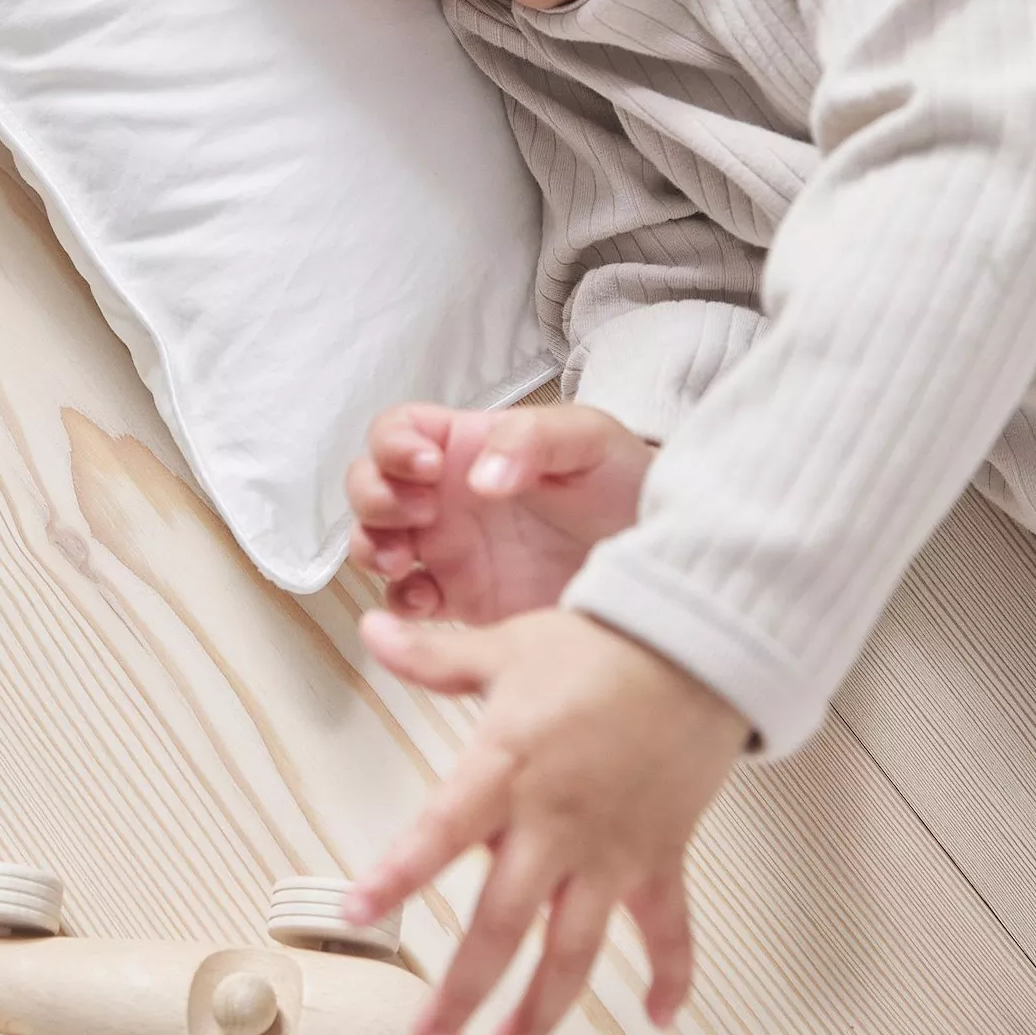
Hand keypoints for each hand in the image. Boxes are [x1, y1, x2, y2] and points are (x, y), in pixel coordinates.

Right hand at [345, 402, 656, 623]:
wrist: (664, 556)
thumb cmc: (625, 481)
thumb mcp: (588, 438)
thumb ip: (531, 439)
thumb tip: (477, 478)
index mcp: (468, 445)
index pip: (400, 430)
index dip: (394, 445)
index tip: (427, 467)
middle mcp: (448, 495)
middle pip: (371, 485)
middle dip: (374, 497)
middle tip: (418, 513)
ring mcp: (449, 549)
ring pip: (375, 541)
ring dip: (371, 546)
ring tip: (402, 560)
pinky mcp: (462, 600)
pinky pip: (406, 602)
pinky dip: (399, 604)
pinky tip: (425, 603)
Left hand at [346, 608, 749, 1034]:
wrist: (696, 644)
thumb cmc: (600, 646)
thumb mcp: (507, 647)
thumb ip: (436, 656)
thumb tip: (374, 630)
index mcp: (508, 769)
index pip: (440, 833)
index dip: (397, 876)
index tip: (357, 912)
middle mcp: (556, 823)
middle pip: (503, 924)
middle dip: (462, 989)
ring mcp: (612, 850)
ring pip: (575, 949)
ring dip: (542, 1009)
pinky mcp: (661, 855)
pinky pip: (669, 929)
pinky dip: (672, 975)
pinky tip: (660, 1016)